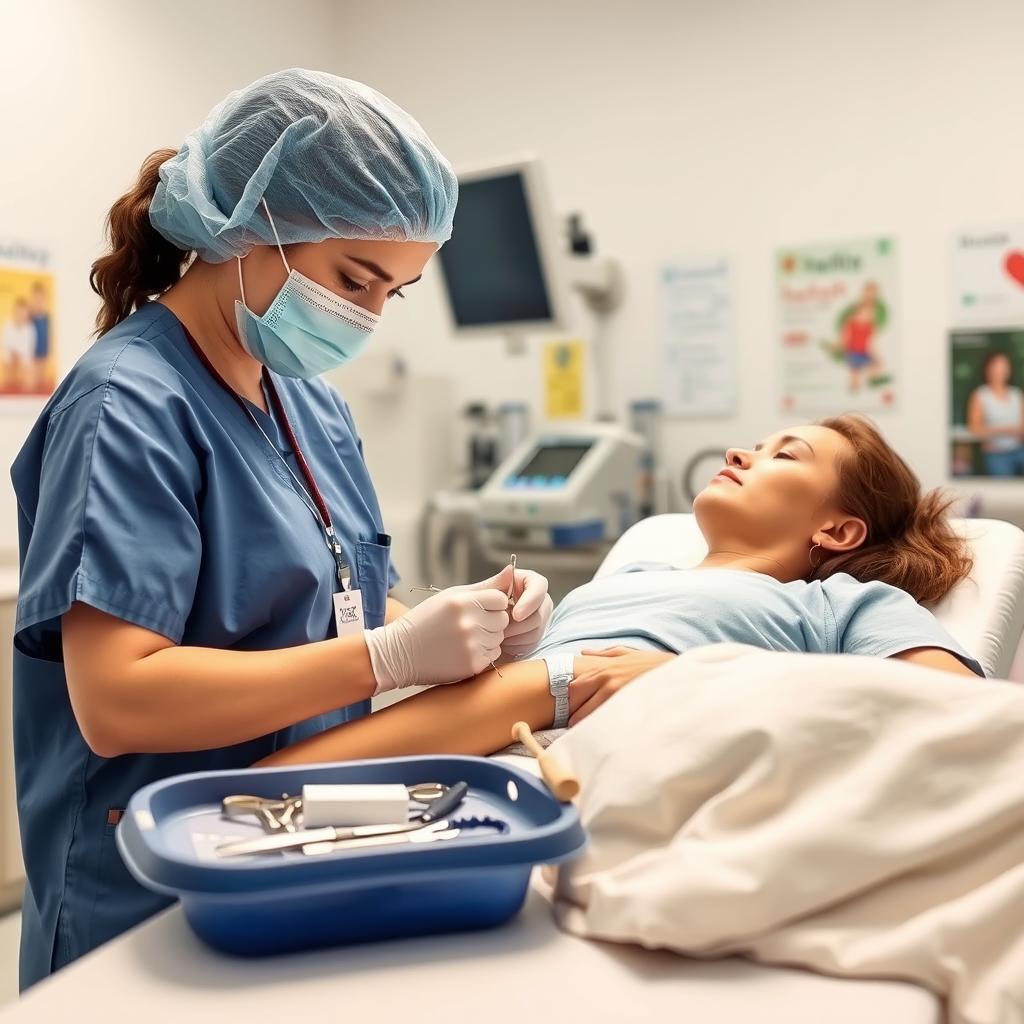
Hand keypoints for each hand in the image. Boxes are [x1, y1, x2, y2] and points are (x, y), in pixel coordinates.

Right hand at [363, 581, 509, 693]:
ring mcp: (471, 645)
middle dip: (491, 622)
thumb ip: (484, 585)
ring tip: (463, 638)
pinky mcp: (472, 665)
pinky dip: (483, 654)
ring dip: (488, 638)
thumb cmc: (426, 620)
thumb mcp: (451, 596)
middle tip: (469, 625)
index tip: (478, 609)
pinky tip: (463, 651)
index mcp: (462, 602)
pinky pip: (493, 655)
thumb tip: (511, 571)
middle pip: (503, 620)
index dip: (492, 604)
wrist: (400, 653)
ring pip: (499, 638)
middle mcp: (468, 623)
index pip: (501, 599)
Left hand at [466, 564, 553, 660]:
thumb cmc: (468, 609)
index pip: (539, 585)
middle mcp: (533, 599)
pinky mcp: (532, 635)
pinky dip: (518, 646)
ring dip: (518, 636)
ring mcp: (535, 617)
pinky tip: (503, 645)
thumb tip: (510, 569)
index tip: (516, 615)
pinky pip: (533, 643)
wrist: (466, 631)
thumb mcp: (478, 594)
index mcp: (523, 582)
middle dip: (522, 624)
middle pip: (542, 610)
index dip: (531, 600)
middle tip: (503, 632)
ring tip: (499, 638)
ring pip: (539, 629)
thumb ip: (496, 583)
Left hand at [568, 646, 675, 726]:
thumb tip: (583, 652)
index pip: (573, 690)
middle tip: (578, 726)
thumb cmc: (652, 663)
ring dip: (586, 726)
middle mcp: (606, 682)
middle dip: (574, 716)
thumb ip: (603, 654)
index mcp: (603, 670)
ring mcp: (616, 697)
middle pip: (576, 706)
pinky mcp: (627, 710)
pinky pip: (605, 724)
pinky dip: (602, 730)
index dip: (570, 701)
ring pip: (588, 718)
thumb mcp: (627, 653)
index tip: (572, 709)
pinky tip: (606, 734)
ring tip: (591, 733)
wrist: (678, 673)